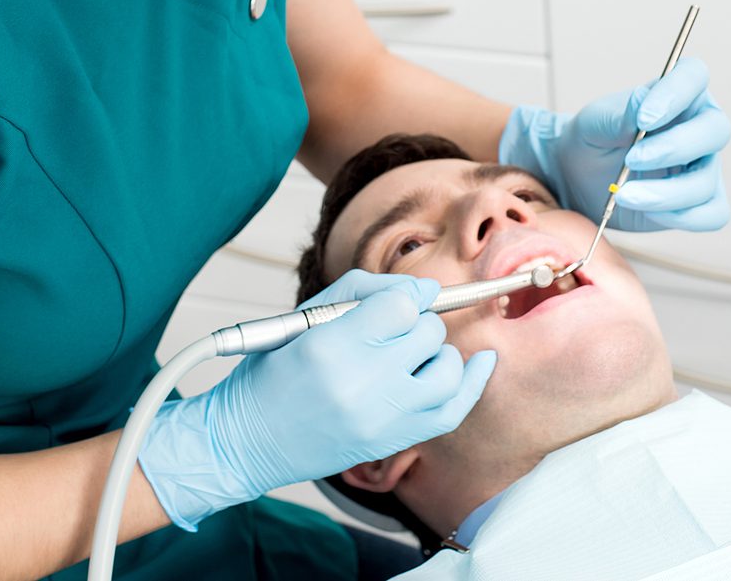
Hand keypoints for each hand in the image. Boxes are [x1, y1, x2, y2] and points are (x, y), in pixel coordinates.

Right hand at [138, 271, 496, 529]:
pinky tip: (482, 362)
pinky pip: (453, 410)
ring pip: (448, 368)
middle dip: (414, 323)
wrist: (247, 440)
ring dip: (436, 351)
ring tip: (411, 352)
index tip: (392, 303)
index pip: (402, 306)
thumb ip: (365, 291)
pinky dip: (473, 382)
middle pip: (426, 333)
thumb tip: (425, 289)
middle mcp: (363, 385)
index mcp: (332, 347)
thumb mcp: (304, 316)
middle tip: (389, 331)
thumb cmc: (271, 373)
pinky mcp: (393, 442)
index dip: (403, 298)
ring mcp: (382, 419)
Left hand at [499, 57, 730, 231]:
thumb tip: (644, 104)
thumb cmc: (593, 139)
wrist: (578, 177)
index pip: (694, 75)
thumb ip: (622, 113)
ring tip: (623, 194)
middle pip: (716, 131)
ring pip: (706, 180)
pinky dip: (680, 217)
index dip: (676, 94)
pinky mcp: (700, 202)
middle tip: (632, 160)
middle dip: (674, 148)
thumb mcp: (596, 122)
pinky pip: (712, 214)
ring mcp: (704, 166)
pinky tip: (646, 209)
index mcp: (678, 94)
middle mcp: (699, 127)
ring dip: (665, 193)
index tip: (644, 119)